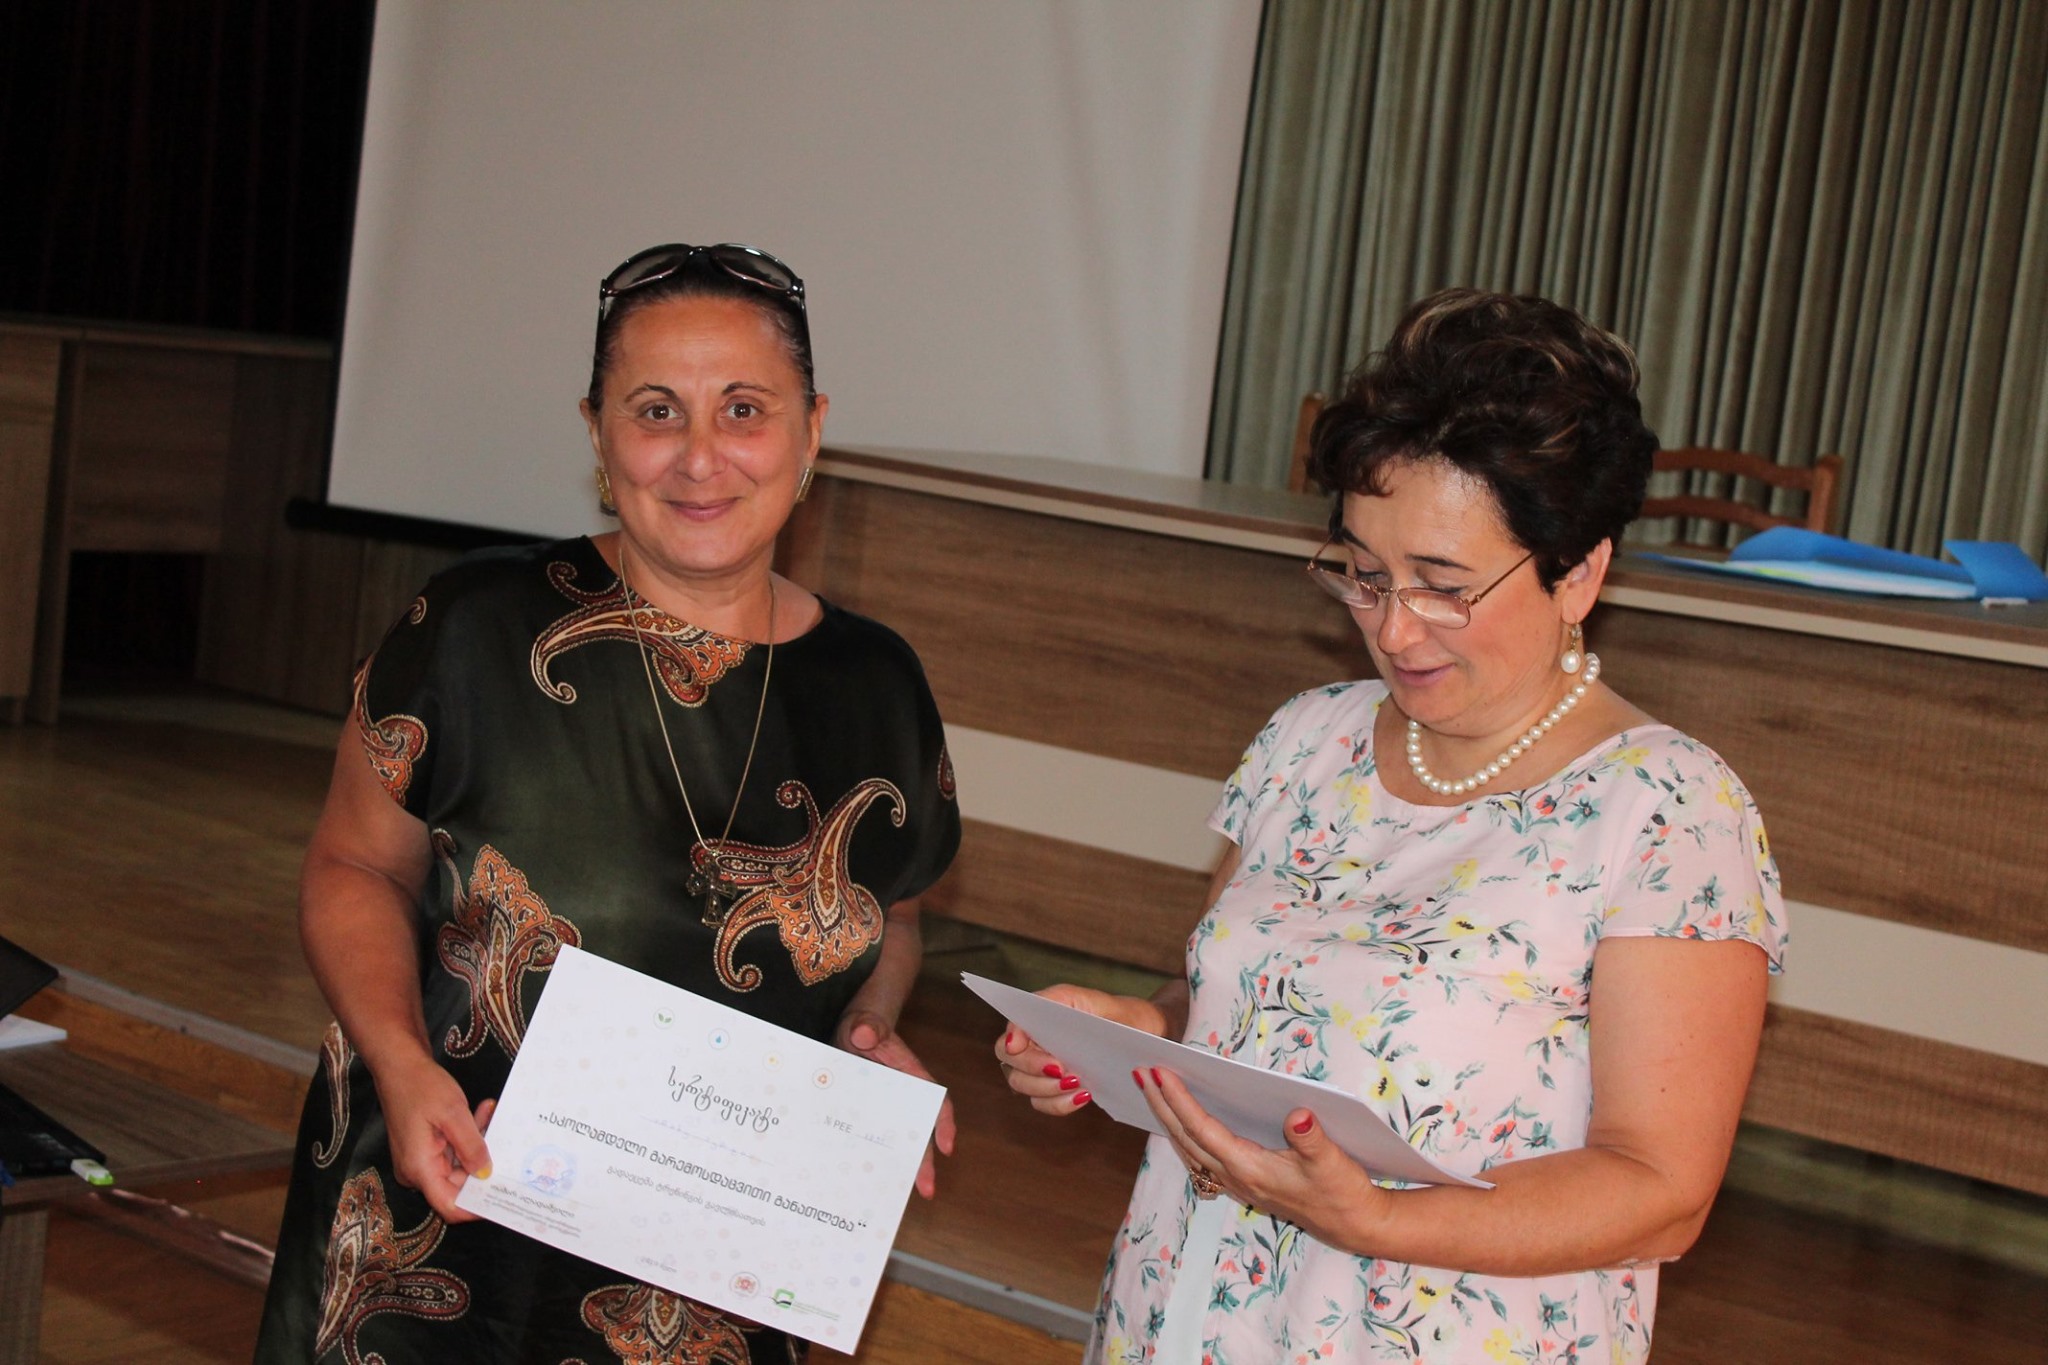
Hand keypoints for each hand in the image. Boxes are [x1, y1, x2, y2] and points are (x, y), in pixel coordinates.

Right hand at [371, 1051, 496, 1223]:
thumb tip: (485, 1174)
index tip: (503, 1197)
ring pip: (459, 1164)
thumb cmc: (421, 1086)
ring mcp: (420, 1160)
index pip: (449, 1205)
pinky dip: (468, 1136)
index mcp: (420, 1168)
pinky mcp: (425, 1148)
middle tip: (504, 1140)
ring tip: (490, 1114)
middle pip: (458, 1184)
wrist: (398, 1065)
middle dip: (484, 1164)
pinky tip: (481, 1112)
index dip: (476, 1207)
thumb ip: (471, 1147)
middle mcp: (417, 1171)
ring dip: (478, 1143)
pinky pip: (453, 1151)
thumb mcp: (453, 1114)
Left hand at [836, 1008, 953, 1198]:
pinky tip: (871, 1177)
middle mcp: (904, 1094)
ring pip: (900, 1138)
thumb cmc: (864, 1026)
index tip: (947, 1146)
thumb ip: (866, 1027)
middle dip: (925, 1159)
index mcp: (909, 1073)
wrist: (853, 1030)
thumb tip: (865, 1034)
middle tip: (927, 1188)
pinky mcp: (870, 1114)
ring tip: (903, 1192)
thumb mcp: (863, 1024)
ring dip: (905, 1164)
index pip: (934, 1098)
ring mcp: (888, 1106)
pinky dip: (879, 1156)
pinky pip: (877, 1137)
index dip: (943, 1122)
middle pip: (920, 1128)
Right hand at [996, 984, 1166, 1116]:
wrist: (1140, 1033)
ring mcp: (1038, 1071)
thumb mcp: (1084, 998)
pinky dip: (1062, 1103)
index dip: (1014, 1047)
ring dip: (1049, 1091)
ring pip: (1025, 1089)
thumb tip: (1016, 1036)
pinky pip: (1045, 1104)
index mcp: (1032, 1020)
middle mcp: (1029, 1046)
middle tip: (1066, 1072)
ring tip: (1079, 1085)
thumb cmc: (1110, 1012)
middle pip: (1012, 1068)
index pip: (1007, 1039)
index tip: (1035, 1053)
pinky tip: (1084, 1095)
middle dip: (1036, 1074)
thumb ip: (1051, 1002)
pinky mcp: (1054, 1090)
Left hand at [1136, 1066, 1392, 1253]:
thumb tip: (1298, 1115)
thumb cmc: (1343, 1191)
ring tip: (1151, 1089)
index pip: (1203, 1129)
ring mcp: (1237, 1183)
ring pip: (1189, 1149)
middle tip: (1139, 1071)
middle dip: (1161, 1105)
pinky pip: (1200, 1157)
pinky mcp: (1244, 1183)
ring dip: (1168, 1119)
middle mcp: (1235, 1177)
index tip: (1160, 1072)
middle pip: (1185, 1138)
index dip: (1179, 1100)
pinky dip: (1184, 1134)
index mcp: (1250, 1168)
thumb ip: (1312, 1138)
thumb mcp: (1333, 1162)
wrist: (1353, 1224)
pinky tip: (1180, 1120)